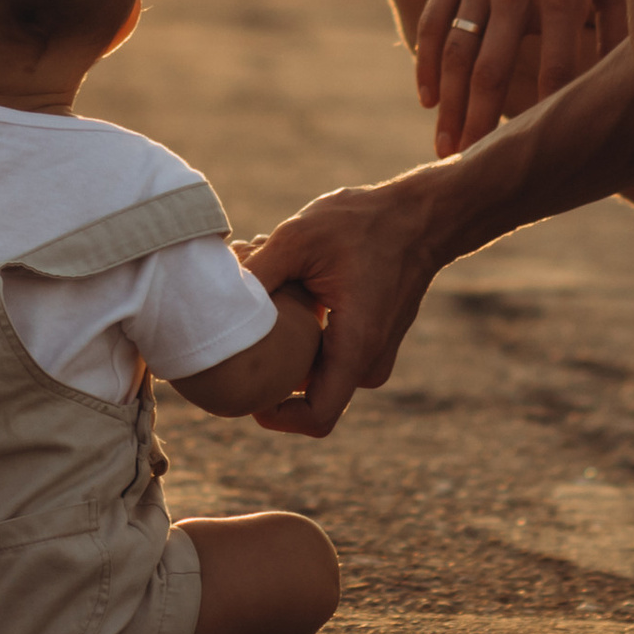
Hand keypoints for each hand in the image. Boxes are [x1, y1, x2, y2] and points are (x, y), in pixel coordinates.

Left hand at [240, 177, 447, 435]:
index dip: (276, 416)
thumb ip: (258, 271)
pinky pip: (328, 352)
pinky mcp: (370, 340)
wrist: (419, 216)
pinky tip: (289, 284)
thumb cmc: (363, 224)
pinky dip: (303, 329)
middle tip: (247, 315)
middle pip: (306, 391)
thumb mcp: (299, 238)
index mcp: (356, 348)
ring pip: (314, 368)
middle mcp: (368, 362)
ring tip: (268, 286)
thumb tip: (213, 295)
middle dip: (271, 361)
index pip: (317, 417)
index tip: (246, 390)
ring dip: (285, 339)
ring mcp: (372, 354)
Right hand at [418, 0, 629, 156]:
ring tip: (445, 150)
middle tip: (474, 173)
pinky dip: (426, 61)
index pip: (557, 71)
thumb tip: (616, 76)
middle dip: (483, 128)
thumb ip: (617, 15)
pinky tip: (426, 96)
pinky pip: (434, 18)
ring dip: (449, 106)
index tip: (544, 159)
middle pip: (494, 72)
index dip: (549, 118)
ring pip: (457, 53)